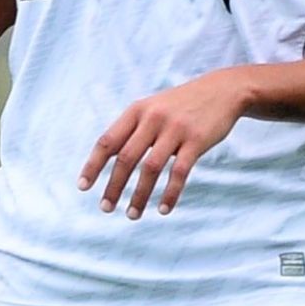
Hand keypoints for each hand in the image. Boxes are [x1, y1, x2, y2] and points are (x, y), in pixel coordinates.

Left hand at [78, 69, 247, 218]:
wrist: (222, 91)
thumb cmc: (179, 105)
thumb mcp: (151, 109)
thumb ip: (132, 130)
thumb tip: (108, 159)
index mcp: (135, 111)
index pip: (107, 141)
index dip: (93, 165)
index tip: (83, 186)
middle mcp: (151, 119)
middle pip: (125, 158)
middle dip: (113, 186)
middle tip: (106, 208)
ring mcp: (174, 129)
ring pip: (150, 168)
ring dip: (139, 195)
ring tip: (132, 215)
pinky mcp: (197, 141)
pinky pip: (179, 172)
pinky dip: (170, 193)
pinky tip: (163, 209)